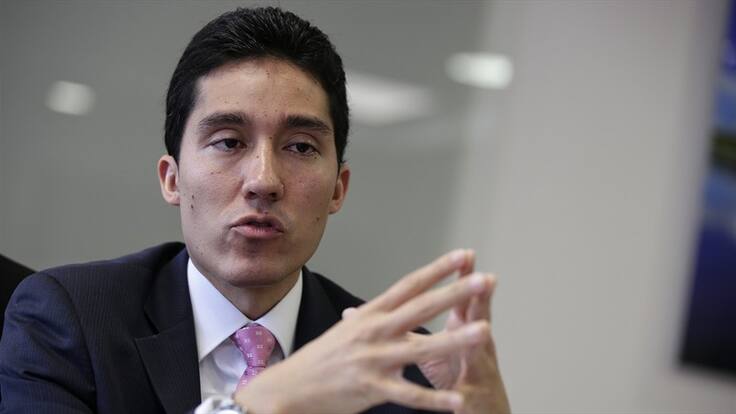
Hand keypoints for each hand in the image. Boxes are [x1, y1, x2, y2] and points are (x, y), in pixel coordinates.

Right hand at [233, 250, 495, 413]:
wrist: (287, 390)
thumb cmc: (317, 361)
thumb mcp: (342, 332)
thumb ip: (362, 320)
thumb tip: (365, 310)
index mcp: (369, 315)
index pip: (409, 285)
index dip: (437, 269)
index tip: (463, 256)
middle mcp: (373, 331)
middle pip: (421, 308)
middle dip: (456, 293)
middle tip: (485, 279)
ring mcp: (373, 359)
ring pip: (421, 348)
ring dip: (456, 341)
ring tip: (485, 332)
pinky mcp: (371, 388)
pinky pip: (410, 395)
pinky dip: (435, 401)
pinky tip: (457, 402)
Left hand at [416, 251, 509, 413]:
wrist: (481, 411)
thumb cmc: (458, 378)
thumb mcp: (433, 350)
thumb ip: (409, 329)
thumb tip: (380, 311)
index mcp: (462, 332)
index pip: (462, 299)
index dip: (463, 278)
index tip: (463, 255)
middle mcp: (477, 347)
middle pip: (479, 319)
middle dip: (480, 300)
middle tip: (484, 279)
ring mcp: (479, 373)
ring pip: (478, 357)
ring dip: (478, 343)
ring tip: (483, 329)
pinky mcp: (474, 400)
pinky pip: (468, 398)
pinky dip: (461, 397)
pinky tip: (460, 398)